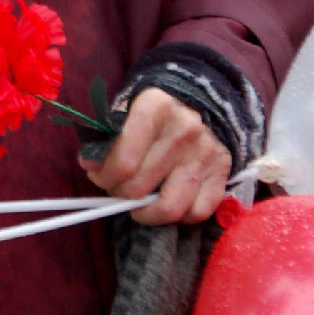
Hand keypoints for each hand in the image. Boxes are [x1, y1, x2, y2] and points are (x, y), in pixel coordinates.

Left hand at [79, 88, 231, 226]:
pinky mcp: (222, 172)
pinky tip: (165, 201)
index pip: (124, 161)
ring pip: (168, 208)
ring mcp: (205, 153)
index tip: (97, 173)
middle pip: (140, 188)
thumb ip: (107, 136)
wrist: (200, 98)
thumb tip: (91, 164)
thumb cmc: (153, 110)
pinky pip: (197, 213)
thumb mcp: (127, 108)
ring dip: (144, 212)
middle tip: (116, 186)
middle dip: (118, 193)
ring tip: (137, 202)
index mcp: (155, 109)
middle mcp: (184, 130)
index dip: (103, 176)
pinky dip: (178, 216)